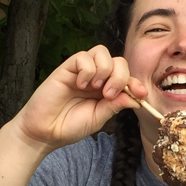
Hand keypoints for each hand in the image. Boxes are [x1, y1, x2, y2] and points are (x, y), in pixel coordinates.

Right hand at [12, 45, 144, 150]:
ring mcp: (81, 72)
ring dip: (104, 70)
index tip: (141, 94)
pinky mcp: (67, 68)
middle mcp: (96, 78)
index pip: (126, 77)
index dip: (135, 83)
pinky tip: (81, 85)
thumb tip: (136, 97)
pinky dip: (87, 70)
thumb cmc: (69, 126)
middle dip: (120, 76)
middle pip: (118, 61)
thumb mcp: (99, 118)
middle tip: (109, 94)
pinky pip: (83, 57)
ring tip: (95, 89)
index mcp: (106, 90)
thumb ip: (115, 106)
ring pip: (102, 53)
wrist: (45, 132)